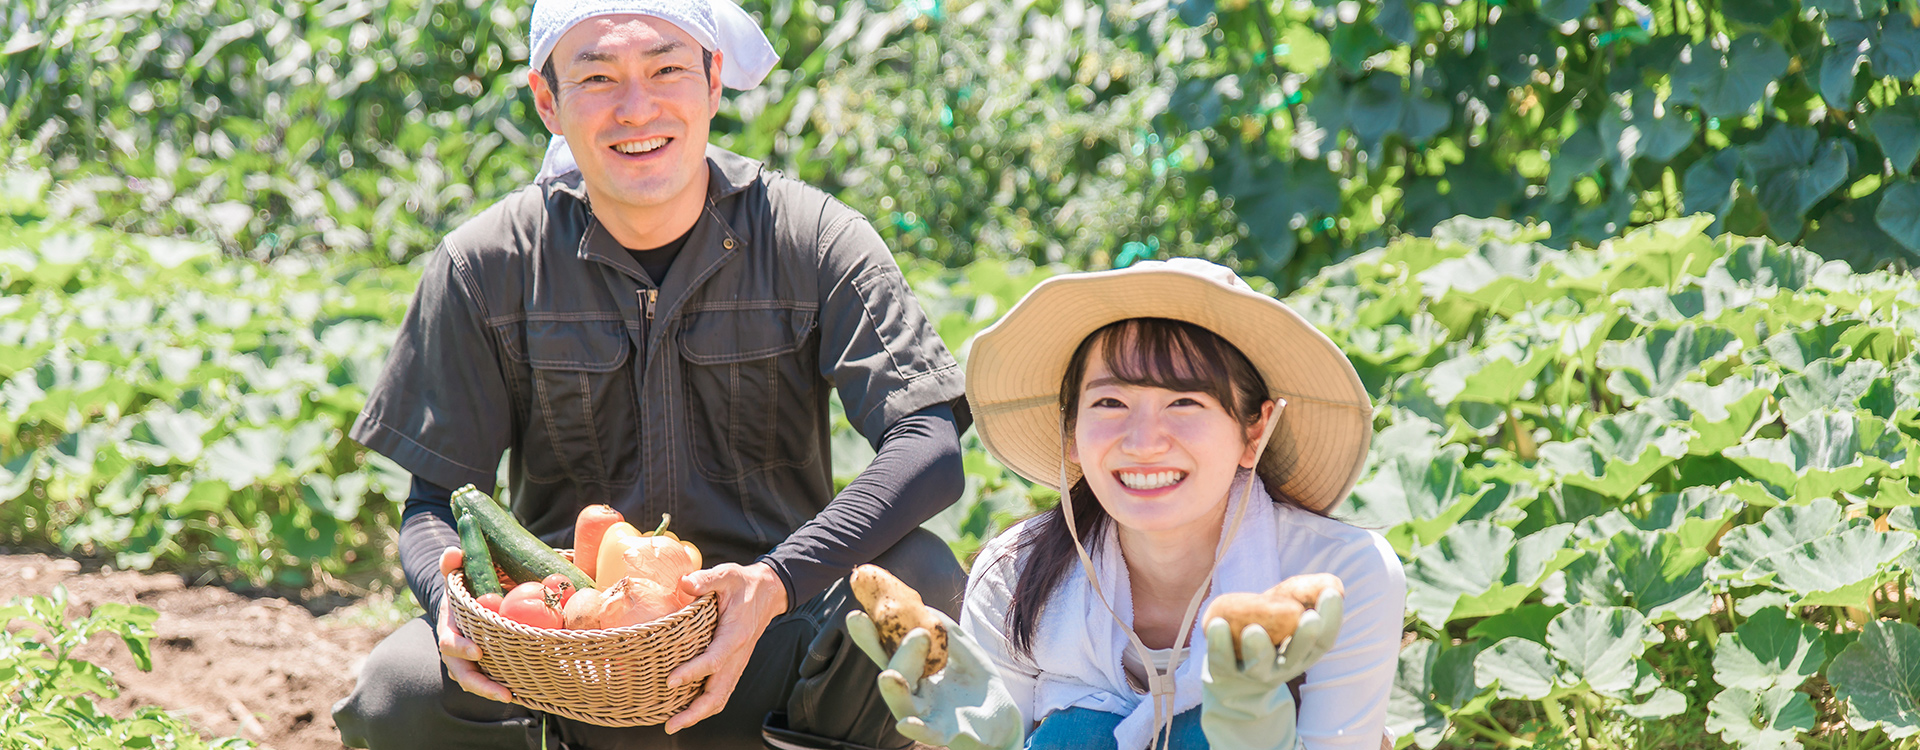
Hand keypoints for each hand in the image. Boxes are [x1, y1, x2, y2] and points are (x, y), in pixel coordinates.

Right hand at [437, 547, 512, 703]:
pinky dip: (504, 685)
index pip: (449, 642)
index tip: (477, 651)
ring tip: (513, 697)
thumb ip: (452, 561)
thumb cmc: (462, 584)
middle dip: (481, 685)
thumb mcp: (455, 571)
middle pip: (463, 673)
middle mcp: (457, 649)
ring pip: (476, 681)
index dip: (460, 648)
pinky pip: (491, 678)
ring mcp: (469, 660)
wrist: (462, 600)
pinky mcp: (484, 665)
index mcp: (449, 628)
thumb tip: (453, 552)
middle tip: (503, 693)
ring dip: (492, 691)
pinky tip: (525, 692)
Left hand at [663, 561, 788, 733]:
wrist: (768, 592)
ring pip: (720, 698)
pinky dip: (705, 706)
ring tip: (673, 724)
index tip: (670, 681)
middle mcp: (737, 655)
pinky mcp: (733, 665)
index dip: (693, 673)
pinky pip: (721, 692)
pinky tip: (687, 710)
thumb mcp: (727, 574)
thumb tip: (684, 583)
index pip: (714, 660)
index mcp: (735, 635)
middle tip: (670, 724)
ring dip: (699, 714)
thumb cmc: (744, 583)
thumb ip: (706, 579)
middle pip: (719, 693)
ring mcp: (737, 663)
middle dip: (694, 712)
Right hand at [847, 609, 1023, 749]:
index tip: (855, 615)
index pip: (887, 651)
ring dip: (895, 690)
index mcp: (914, 670)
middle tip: (917, 632)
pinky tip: (906, 723)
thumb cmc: (976, 681)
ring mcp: (927, 714)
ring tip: (890, 676)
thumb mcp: (964, 648)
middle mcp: (914, 692)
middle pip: (894, 674)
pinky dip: (916, 729)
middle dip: (897, 654)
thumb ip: (944, 628)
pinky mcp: (946, 732)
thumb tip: (922, 607)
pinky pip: (928, 733)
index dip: (870, 637)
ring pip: (903, 704)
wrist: (1001, 716)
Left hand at [1200, 588, 1343, 749]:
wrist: (1231, 667)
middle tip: (1309, 618)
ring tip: (1253, 630)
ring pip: (1259, 665)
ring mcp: (1254, 672)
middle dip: (1305, 638)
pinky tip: (1217, 624)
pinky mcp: (1225, 672)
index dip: (1333, 618)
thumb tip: (1334, 588)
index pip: (1325, 640)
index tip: (1332, 594)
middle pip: (1297, 656)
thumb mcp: (1290, 605)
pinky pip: (1222, 662)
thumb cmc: (1270, 626)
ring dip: (1258, 648)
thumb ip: (1312, 591)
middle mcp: (1284, 666)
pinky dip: (1219, 645)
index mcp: (1304, 652)